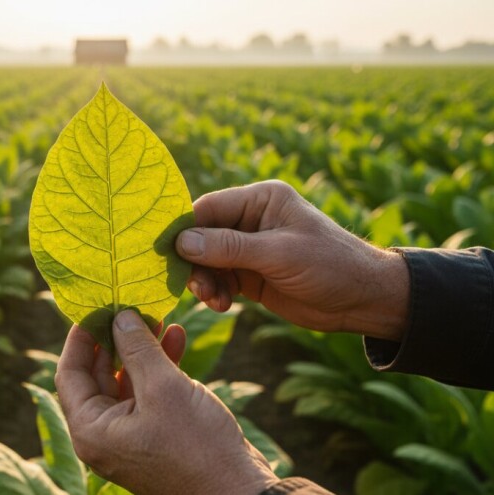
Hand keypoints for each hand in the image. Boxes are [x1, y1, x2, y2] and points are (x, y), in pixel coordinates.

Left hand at [55, 310, 277, 494]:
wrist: (239, 489)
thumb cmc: (197, 445)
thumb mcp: (164, 387)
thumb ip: (137, 347)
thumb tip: (119, 316)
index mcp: (91, 430)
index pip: (69, 373)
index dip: (80, 337)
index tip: (95, 307)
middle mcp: (103, 435)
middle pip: (96, 375)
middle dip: (117, 339)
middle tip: (131, 307)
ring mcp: (128, 436)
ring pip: (126, 381)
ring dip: (142, 350)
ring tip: (159, 318)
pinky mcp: (153, 435)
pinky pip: (147, 394)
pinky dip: (159, 367)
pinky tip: (176, 339)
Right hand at [176, 180, 408, 340]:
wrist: (364, 300)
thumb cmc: (330, 265)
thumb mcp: (279, 254)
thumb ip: (229, 248)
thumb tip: (182, 242)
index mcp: (260, 200)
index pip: (208, 208)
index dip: (184, 229)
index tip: (164, 251)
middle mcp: (251, 220)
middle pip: (202, 235)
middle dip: (192, 260)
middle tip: (191, 284)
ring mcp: (249, 248)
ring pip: (206, 260)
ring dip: (202, 280)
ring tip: (212, 298)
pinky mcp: (250, 275)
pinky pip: (218, 279)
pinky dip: (213, 292)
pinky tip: (220, 304)